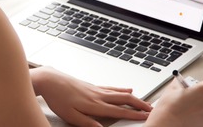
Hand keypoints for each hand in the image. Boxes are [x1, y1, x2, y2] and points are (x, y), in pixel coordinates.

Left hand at [31, 66, 151, 126]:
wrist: (50, 80)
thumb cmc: (58, 98)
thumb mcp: (71, 116)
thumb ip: (88, 124)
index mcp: (95, 105)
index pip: (119, 111)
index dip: (134, 115)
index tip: (147, 116)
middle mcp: (98, 95)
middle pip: (123, 100)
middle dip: (139, 104)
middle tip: (152, 108)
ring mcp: (95, 89)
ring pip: (119, 93)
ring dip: (133, 97)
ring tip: (144, 101)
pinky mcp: (91, 85)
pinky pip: (111, 88)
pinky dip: (121, 89)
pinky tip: (126, 89)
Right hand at [144, 77, 202, 126]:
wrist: (168, 123)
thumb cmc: (170, 107)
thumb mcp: (173, 88)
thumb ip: (181, 83)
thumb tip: (181, 83)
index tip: (200, 85)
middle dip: (201, 95)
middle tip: (189, 97)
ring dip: (200, 105)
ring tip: (187, 107)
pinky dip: (199, 114)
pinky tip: (188, 114)